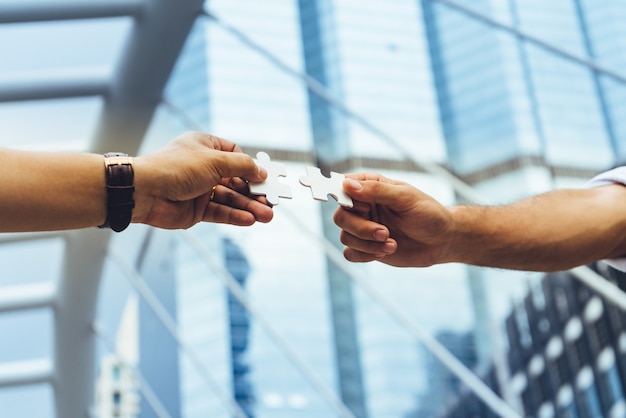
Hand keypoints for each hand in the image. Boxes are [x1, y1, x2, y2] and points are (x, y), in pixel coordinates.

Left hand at [132, 131, 272, 228]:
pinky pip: (220, 212)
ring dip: (249, 207)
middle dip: (255, 191)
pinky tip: (250, 220)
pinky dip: (235, 216)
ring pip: (231, 199)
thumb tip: (262, 172)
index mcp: (205, 147)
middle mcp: (203, 168)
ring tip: (267, 215)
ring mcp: (200, 190)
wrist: (144, 191)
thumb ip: (242, 166)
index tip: (266, 177)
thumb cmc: (176, 168)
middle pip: (236, 180)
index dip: (251, 166)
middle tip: (272, 201)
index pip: (235, 155)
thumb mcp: (215, 160)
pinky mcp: (196, 210)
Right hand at [333, 173, 453, 266]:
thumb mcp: (405, 197)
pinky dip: (365, 255)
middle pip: (341, 217)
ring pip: (345, 237)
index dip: (346, 199)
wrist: (442, 240)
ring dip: (368, 244)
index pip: (343, 188)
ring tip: (392, 244)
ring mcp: (363, 228)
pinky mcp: (366, 248)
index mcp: (370, 187)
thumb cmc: (427, 213)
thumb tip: (348, 185)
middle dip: (361, 228)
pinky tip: (386, 251)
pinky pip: (350, 254)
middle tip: (384, 233)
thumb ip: (377, 190)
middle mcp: (363, 207)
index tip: (364, 208)